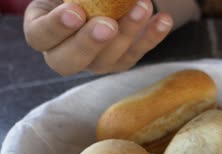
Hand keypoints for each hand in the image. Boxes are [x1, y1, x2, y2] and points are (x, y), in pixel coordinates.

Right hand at [23, 0, 172, 75]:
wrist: (102, 1)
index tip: (75, 11)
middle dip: (90, 43)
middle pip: (70, 61)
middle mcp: (67, 54)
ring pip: (110, 58)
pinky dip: (152, 36)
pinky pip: (137, 52)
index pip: (40, 36)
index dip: (56, 27)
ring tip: (143, 6)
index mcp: (43, 32)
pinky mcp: (122, 61)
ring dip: (129, 33)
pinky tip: (163, 19)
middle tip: (107, 26)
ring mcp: (97, 62)